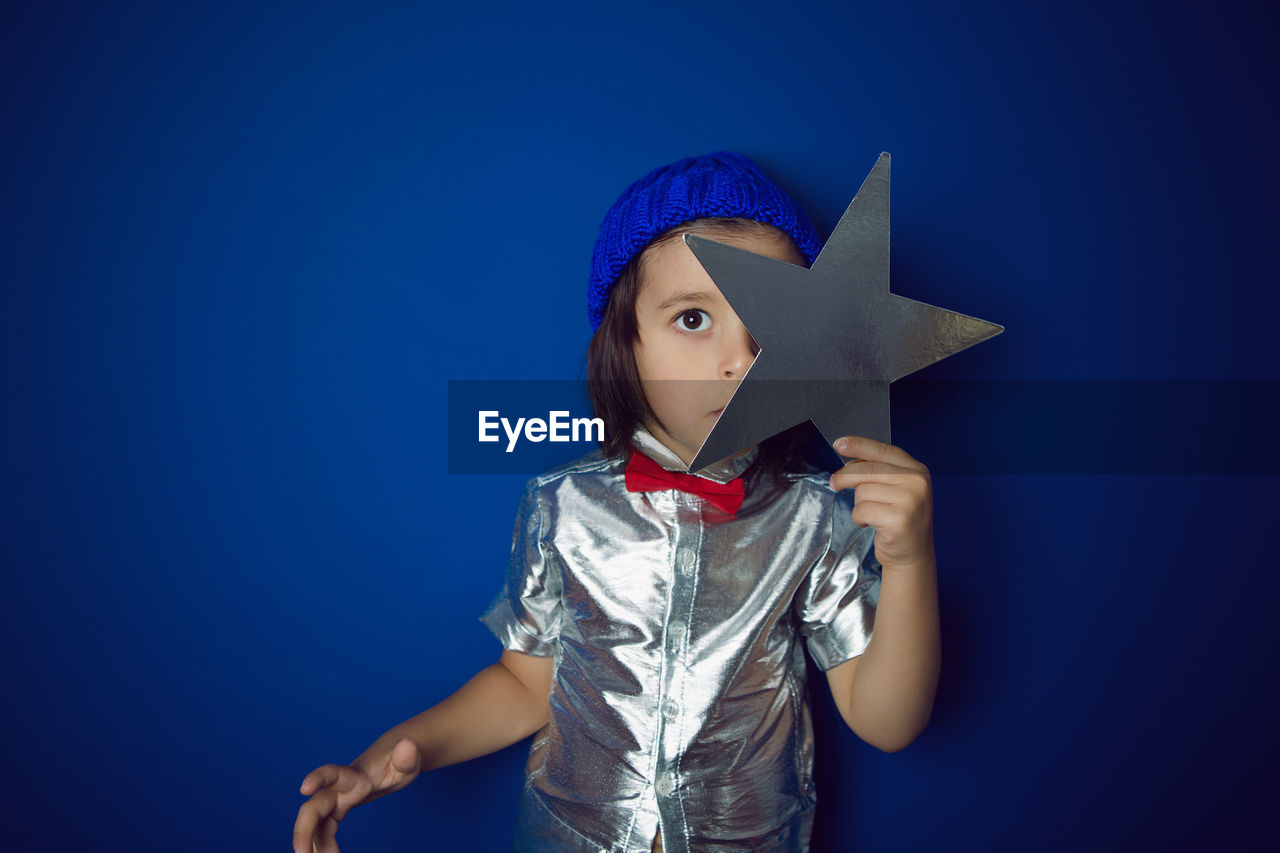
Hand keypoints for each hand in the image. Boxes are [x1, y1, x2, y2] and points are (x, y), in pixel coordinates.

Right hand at [292, 737, 421, 852]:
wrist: (395, 756)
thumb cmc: (403, 758)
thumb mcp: (410, 759)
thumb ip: (407, 756)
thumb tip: (407, 745)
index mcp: (355, 775)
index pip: (333, 773)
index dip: (318, 778)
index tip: (304, 788)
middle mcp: (340, 787)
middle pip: (314, 807)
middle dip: (303, 830)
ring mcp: (338, 799)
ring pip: (316, 823)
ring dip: (313, 844)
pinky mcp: (339, 808)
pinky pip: (325, 829)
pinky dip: (324, 845)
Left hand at [829, 435, 933, 571]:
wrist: (913, 555)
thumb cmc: (900, 521)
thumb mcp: (897, 490)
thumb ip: (879, 472)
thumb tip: (849, 461)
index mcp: (917, 471)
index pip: (882, 451)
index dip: (858, 445)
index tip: (839, 444)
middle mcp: (917, 482)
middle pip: (867, 470)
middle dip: (845, 476)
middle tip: (835, 483)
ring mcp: (910, 501)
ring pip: (862, 491)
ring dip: (859, 504)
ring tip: (872, 514)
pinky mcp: (899, 519)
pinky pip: (862, 510)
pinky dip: (860, 518)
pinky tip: (872, 524)